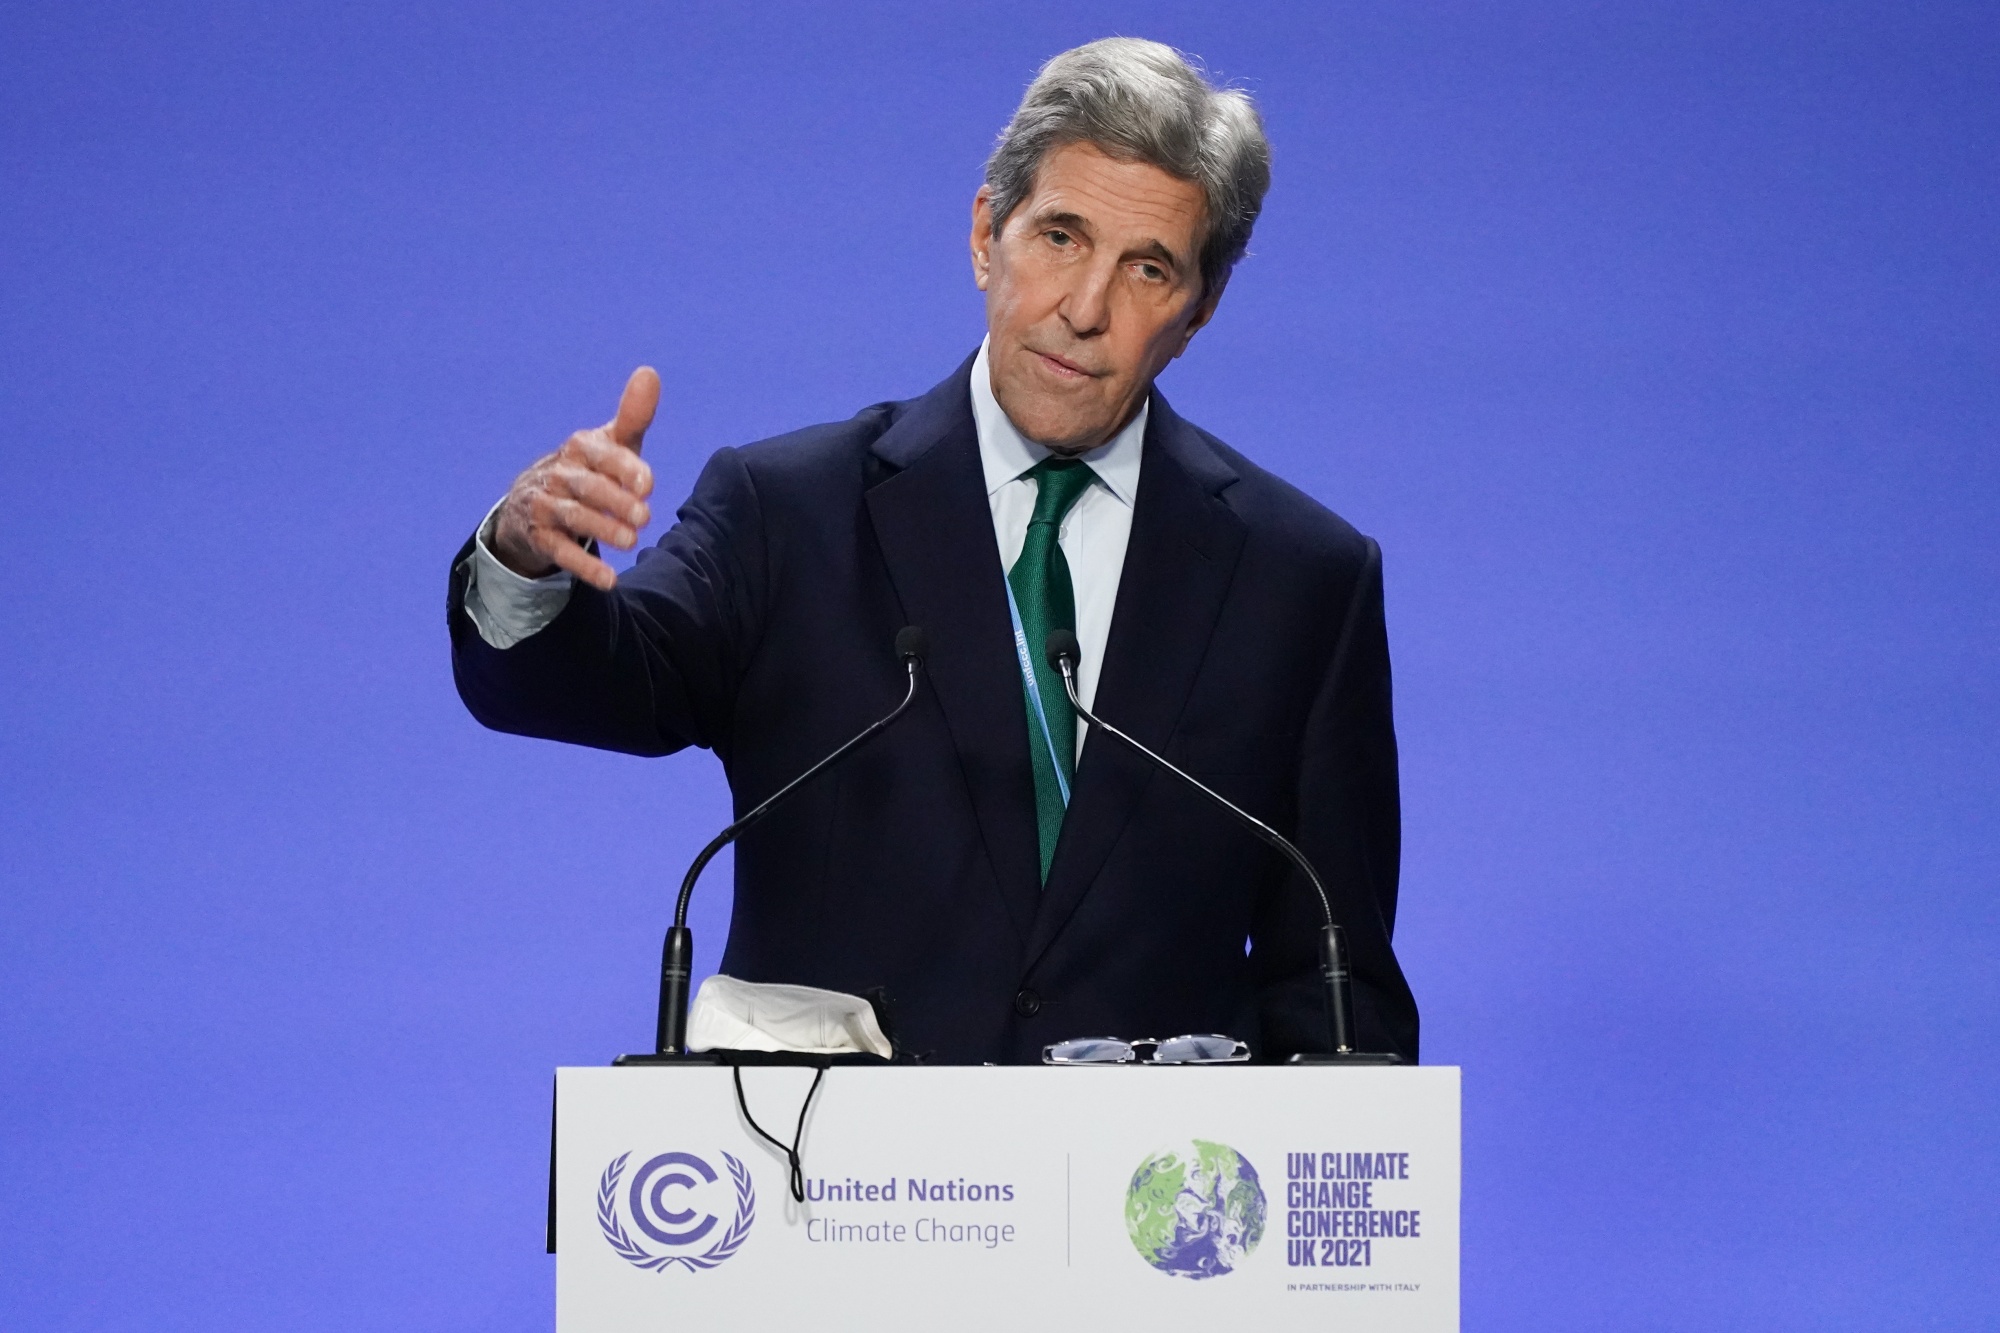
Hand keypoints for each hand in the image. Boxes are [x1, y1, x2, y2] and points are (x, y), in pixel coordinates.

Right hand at [491, 367, 659, 590]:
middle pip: (588, 488)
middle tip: (646, 517)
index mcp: (579, 448)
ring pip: (574, 518)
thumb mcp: (610, 445)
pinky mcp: (539, 537)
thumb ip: (633, 416)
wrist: (532, 506)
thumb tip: (650, 372)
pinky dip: (584, 566)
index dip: (624, 468)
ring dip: (602, 530)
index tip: (649, 485)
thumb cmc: (588, 471)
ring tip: (633, 542)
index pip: (601, 454)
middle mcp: (558, 474)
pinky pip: (560, 552)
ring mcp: (545, 506)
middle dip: (615, 502)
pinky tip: (610, 580)